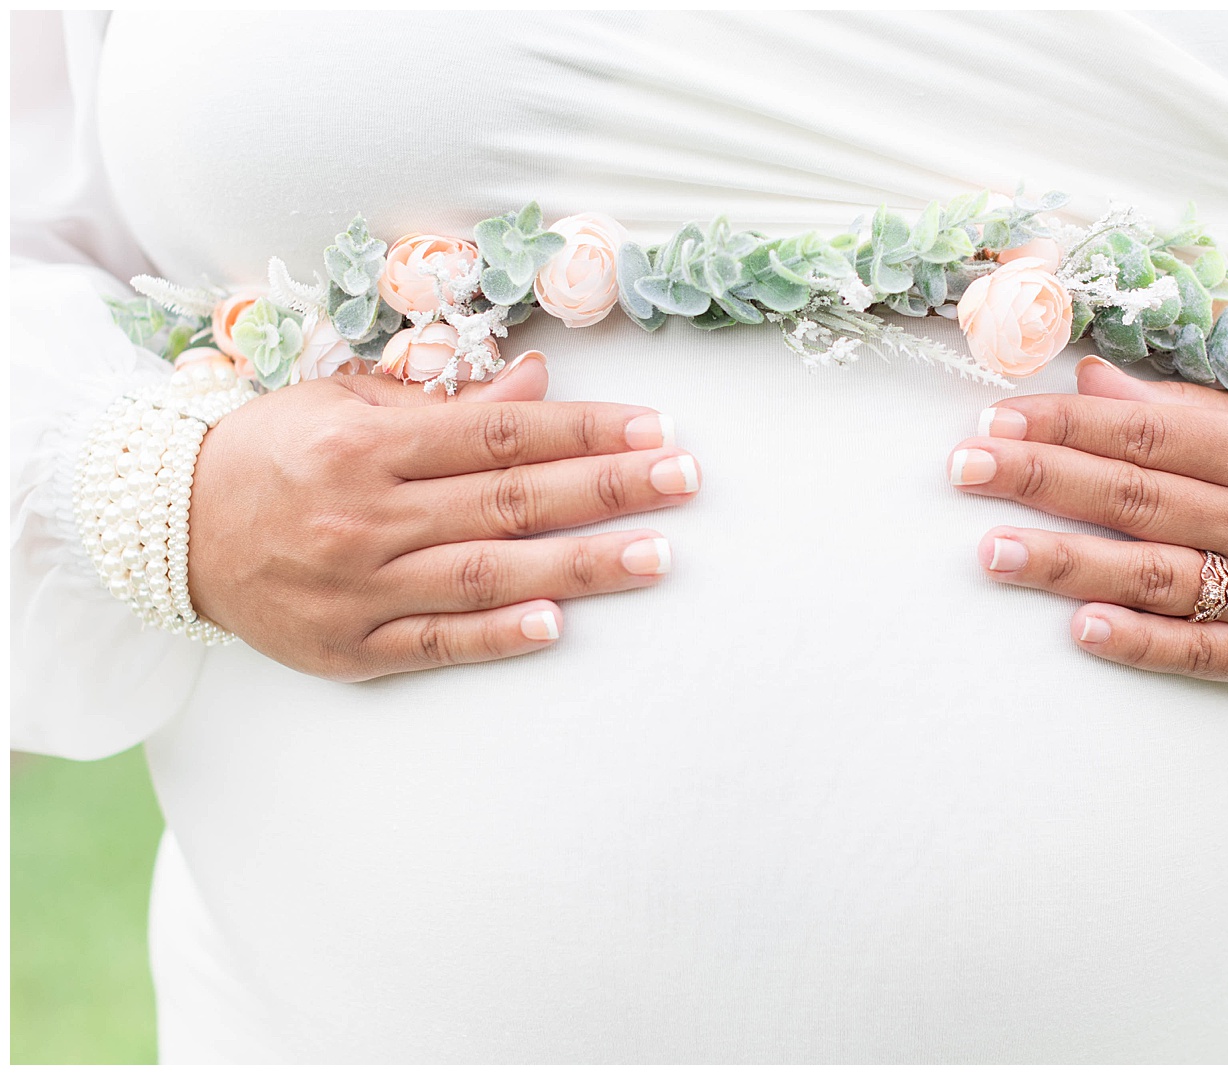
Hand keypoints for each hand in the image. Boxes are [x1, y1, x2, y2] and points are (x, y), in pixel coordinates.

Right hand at [186, 355, 700, 680]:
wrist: (163, 526)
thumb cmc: (270, 451)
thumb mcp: (345, 403)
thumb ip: (445, 398)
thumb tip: (539, 381)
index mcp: (370, 441)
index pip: (501, 433)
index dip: (585, 430)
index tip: (656, 429)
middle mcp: (367, 513)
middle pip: (509, 501)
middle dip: (606, 489)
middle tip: (685, 480)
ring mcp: (357, 585)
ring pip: (485, 574)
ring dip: (578, 566)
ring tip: (657, 555)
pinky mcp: (348, 646)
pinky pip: (433, 642)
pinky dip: (495, 636)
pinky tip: (557, 627)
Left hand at [948, 356, 1227, 684]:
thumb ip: (1181, 406)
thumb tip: (1086, 381)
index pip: (1147, 435)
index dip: (1065, 425)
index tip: (994, 420)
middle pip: (1137, 500)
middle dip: (1041, 481)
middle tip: (963, 468)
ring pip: (1155, 577)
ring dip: (1067, 565)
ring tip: (990, 551)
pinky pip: (1200, 653)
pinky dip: (1141, 642)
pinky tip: (1081, 630)